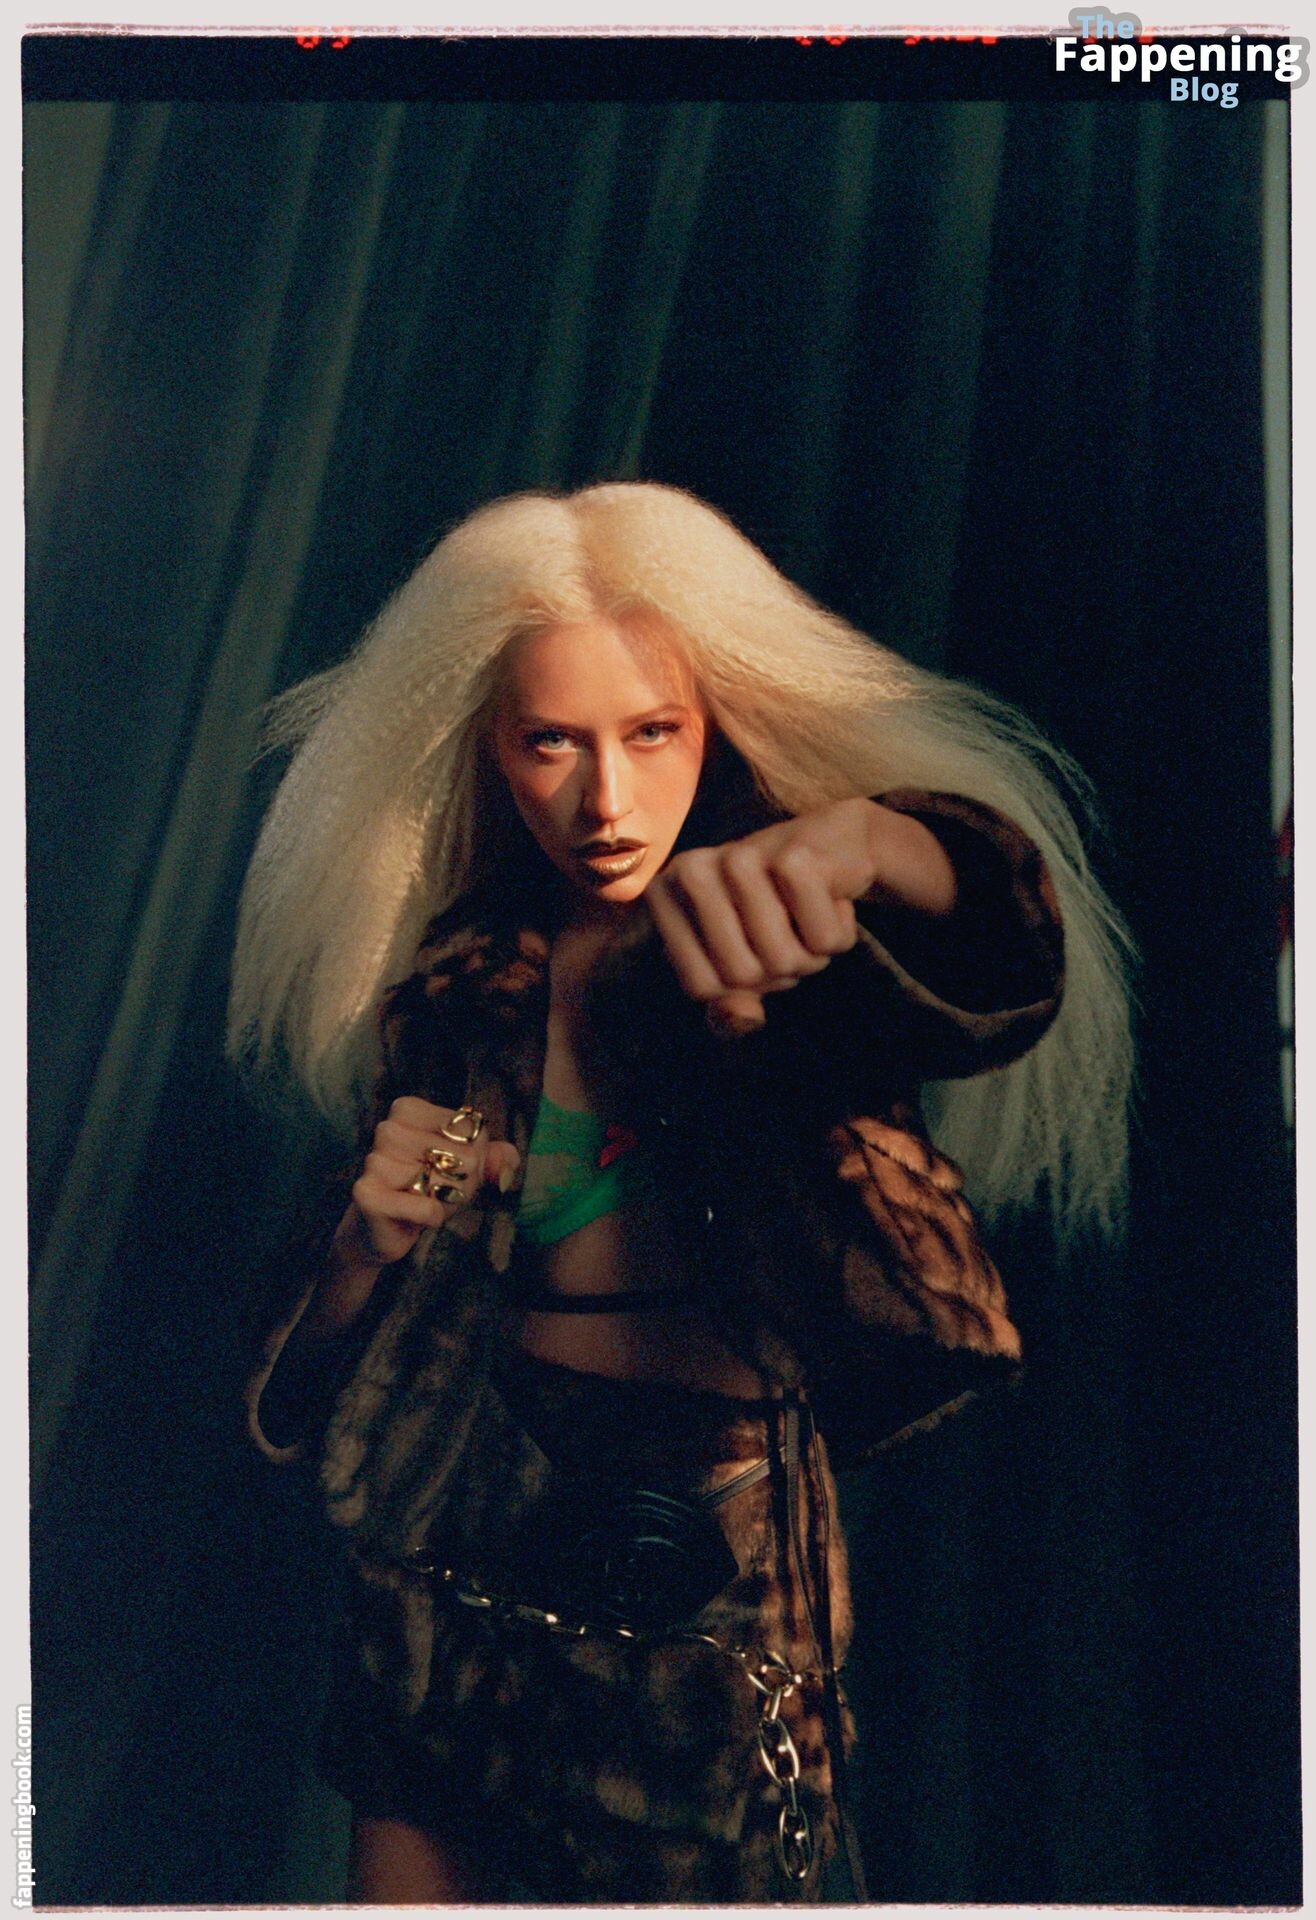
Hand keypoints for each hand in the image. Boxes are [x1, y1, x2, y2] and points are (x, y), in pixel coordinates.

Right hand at [335, 1096, 520, 1269]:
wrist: (383, 1229)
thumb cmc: (427, 1187)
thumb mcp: (467, 1167)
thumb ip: (495, 1157)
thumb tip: (506, 1162)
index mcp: (408, 1110)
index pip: (471, 1128)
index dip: (475, 1154)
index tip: (453, 1167)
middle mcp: (388, 1129)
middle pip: (463, 1155)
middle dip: (463, 1181)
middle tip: (440, 1190)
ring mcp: (374, 1160)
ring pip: (444, 1182)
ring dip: (446, 1200)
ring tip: (425, 1200)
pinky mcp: (367, 1193)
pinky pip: (426, 1208)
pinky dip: (432, 1217)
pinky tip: (414, 1217)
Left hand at [646, 797, 955, 1035]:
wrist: (835, 846)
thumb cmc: (777, 908)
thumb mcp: (742, 960)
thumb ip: (730, 1005)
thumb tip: (741, 1021)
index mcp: (663, 894)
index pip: (701, 987)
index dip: (740, 985)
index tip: (751, 947)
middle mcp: (689, 870)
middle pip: (743, 976)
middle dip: (780, 970)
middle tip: (788, 928)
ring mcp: (739, 857)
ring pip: (784, 961)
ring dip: (812, 953)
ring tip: (806, 913)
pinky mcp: (794, 857)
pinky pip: (824, 940)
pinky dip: (840, 931)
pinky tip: (832, 896)